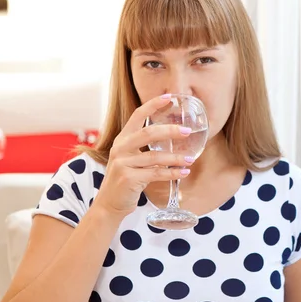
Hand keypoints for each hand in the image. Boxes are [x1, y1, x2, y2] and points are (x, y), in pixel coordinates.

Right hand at [93, 95, 193, 217]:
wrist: (109, 204)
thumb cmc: (126, 180)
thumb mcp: (132, 159)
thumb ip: (145, 148)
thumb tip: (172, 138)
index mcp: (122, 140)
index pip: (137, 116)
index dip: (153, 105)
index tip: (169, 97)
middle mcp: (120, 148)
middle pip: (148, 133)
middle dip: (170, 131)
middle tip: (187, 131)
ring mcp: (123, 163)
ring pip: (155, 156)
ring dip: (175, 157)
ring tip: (190, 159)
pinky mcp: (128, 178)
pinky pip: (155, 173)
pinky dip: (172, 173)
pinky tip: (184, 172)